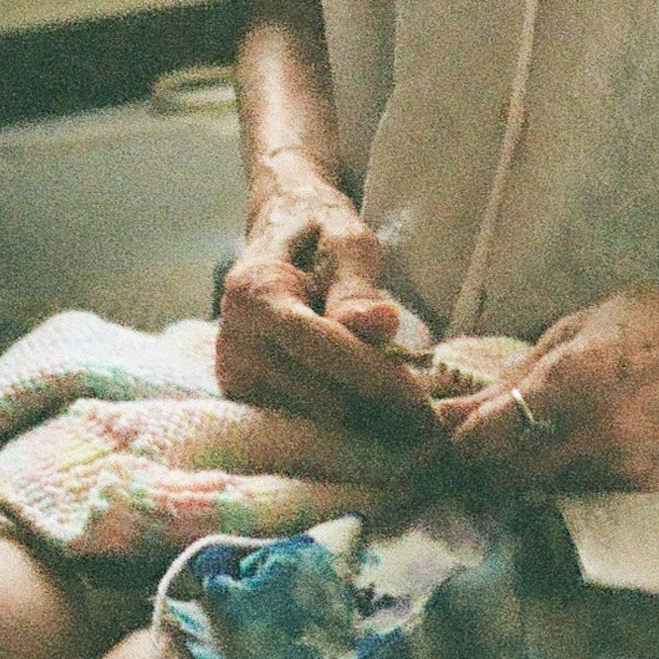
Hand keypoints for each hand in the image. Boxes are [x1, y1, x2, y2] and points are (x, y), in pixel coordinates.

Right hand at [214, 180, 436, 436]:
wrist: (282, 234)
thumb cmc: (320, 234)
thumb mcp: (347, 244)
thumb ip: (358, 289)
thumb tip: (382, 326)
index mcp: (252, 292)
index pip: (316, 345)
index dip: (369, 375)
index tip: (418, 402)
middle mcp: (232, 341)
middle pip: (315, 391)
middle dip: (375, 404)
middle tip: (426, 419)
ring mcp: (235, 376)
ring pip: (313, 417)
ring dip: (363, 418)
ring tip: (406, 415)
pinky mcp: (247, 399)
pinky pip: (303, 424)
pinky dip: (344, 422)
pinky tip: (376, 410)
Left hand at [437, 286, 658, 492]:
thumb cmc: (648, 322)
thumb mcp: (574, 331)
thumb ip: (512, 378)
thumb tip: (449, 412)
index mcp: (570, 380)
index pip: (487, 437)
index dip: (460, 446)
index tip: (452, 443)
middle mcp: (596, 432)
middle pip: (513, 477)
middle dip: (494, 468)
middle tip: (495, 450)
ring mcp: (628, 467)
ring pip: (556, 489)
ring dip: (546, 471)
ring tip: (566, 434)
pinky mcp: (654, 489)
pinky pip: (601, 492)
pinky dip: (591, 474)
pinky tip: (611, 439)